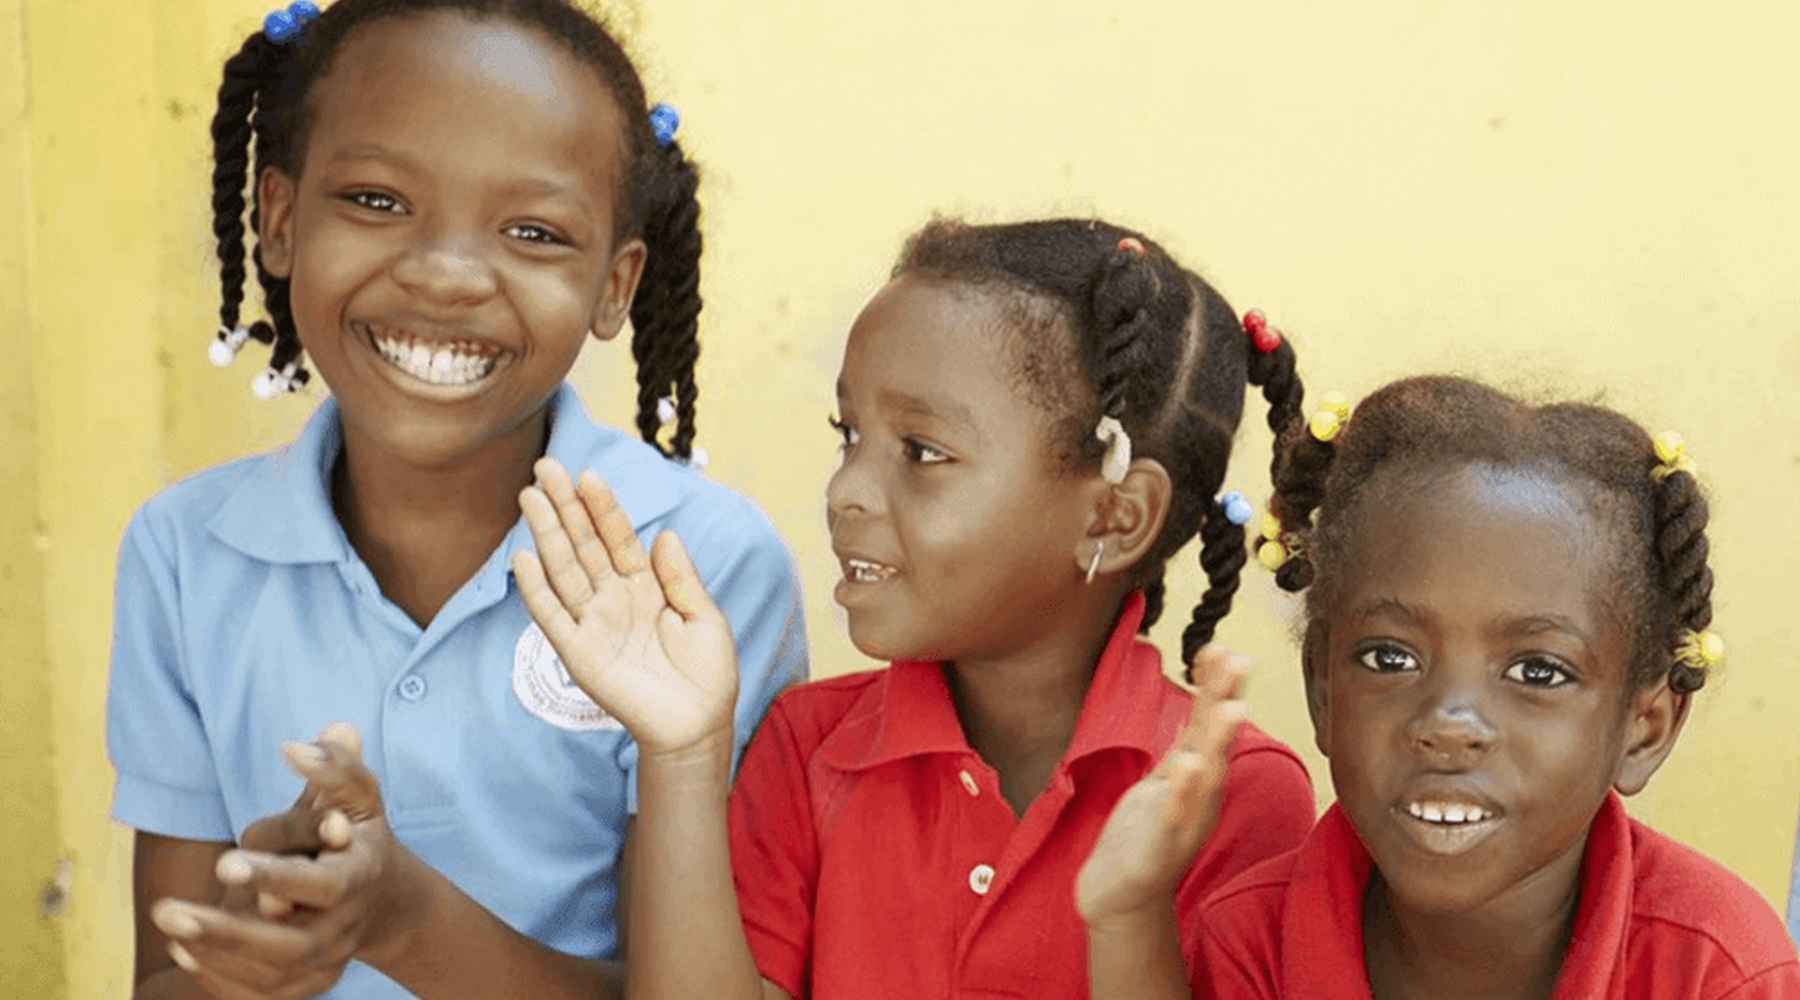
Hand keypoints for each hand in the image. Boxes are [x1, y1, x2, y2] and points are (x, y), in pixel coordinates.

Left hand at [151, 726, 420, 997]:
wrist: (381, 900)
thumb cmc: (353, 834)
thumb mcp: (357, 797)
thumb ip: (334, 768)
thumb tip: (295, 747)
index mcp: (360, 875)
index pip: (321, 884)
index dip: (276, 875)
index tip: (225, 861)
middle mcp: (346, 925)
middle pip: (292, 943)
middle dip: (228, 932)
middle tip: (167, 911)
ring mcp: (327, 961)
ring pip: (272, 973)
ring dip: (215, 952)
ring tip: (169, 920)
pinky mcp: (306, 986)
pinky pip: (261, 996)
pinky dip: (220, 979)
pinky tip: (183, 951)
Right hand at [512, 457, 738, 756]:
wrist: (697, 726)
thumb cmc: (707, 674)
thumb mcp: (705, 618)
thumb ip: (682, 578)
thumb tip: (664, 534)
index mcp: (647, 587)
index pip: (620, 538)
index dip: (604, 508)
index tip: (589, 475)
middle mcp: (615, 599)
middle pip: (585, 545)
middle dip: (565, 507)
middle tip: (546, 467)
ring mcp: (594, 624)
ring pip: (565, 571)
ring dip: (546, 534)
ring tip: (530, 497)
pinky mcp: (579, 654)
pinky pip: (554, 617)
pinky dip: (537, 590)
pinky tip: (522, 558)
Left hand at [1075, 648, 1249, 927]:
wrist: (1121, 897)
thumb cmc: (1144, 836)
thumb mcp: (1168, 780)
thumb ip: (1188, 744)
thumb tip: (1206, 703)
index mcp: (1196, 777)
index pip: (1209, 722)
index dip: (1217, 686)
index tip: (1222, 646)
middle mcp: (1199, 797)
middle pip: (1216, 741)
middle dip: (1226, 699)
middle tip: (1240, 659)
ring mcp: (1183, 822)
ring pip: (1206, 776)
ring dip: (1218, 741)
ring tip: (1230, 706)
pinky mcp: (1160, 848)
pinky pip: (1174, 815)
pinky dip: (1184, 790)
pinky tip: (1189, 764)